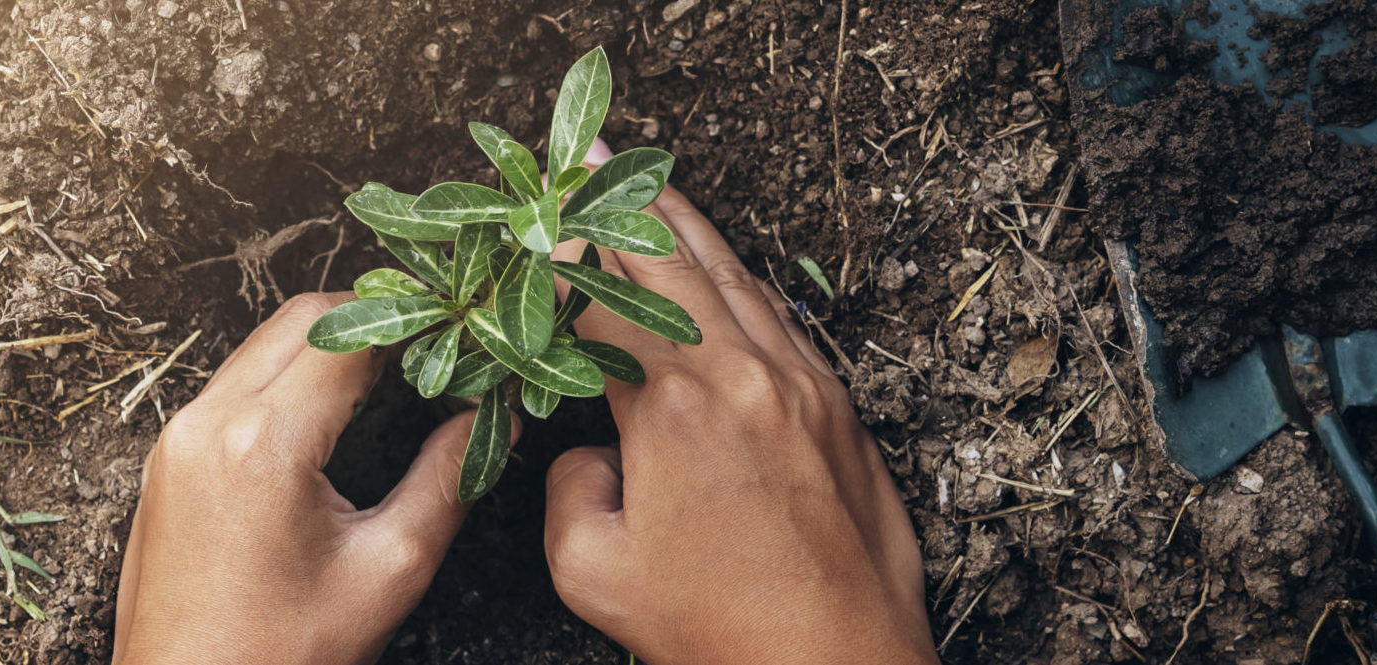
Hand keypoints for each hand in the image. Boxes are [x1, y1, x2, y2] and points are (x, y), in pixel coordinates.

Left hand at [112, 293, 482, 664]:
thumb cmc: (282, 654)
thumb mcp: (387, 570)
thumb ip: (446, 481)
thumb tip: (492, 421)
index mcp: (263, 444)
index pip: (349, 335)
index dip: (415, 324)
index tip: (460, 335)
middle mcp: (206, 423)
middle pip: (300, 320)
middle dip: (373, 319)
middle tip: (432, 348)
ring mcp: (176, 438)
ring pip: (262, 346)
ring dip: (327, 347)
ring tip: (392, 377)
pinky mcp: (166, 460)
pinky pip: (232, 386)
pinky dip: (285, 379)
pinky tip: (331, 414)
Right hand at [544, 145, 933, 663]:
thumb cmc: (722, 633)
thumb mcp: (594, 571)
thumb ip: (569, 489)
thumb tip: (586, 454)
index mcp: (676, 407)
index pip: (603, 298)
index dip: (563, 255)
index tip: (535, 224)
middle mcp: (748, 375)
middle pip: (676, 260)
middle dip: (625, 205)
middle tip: (589, 163)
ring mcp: (805, 386)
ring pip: (737, 279)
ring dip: (687, 229)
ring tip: (649, 190)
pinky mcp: (842, 412)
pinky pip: (783, 320)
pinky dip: (740, 284)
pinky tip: (722, 275)